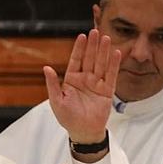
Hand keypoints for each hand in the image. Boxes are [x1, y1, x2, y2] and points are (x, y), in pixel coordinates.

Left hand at [44, 30, 120, 147]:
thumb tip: (46, 67)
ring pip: (101, 64)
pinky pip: (111, 75)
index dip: (79, 48)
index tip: (82, 36)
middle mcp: (85, 79)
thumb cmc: (68, 118)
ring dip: (103, 51)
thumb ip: (53, 84)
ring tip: (106, 38)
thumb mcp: (57, 100)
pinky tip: (116, 53)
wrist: (83, 132)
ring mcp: (97, 84)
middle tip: (95, 32)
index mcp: (72, 79)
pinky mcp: (107, 91)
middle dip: (92, 45)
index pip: (76, 60)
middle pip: (89, 58)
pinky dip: (114, 64)